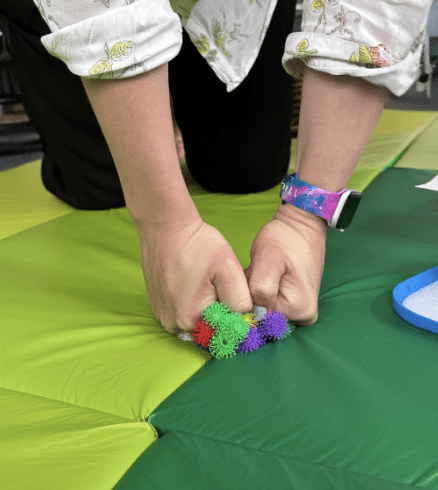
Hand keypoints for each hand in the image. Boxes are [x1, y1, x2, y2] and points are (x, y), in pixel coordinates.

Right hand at [139, 218, 252, 333]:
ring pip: (195, 320)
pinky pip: (180, 311)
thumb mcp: (229, 270)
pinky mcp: (157, 305)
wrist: (166, 227)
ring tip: (205, 280)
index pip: (223, 332)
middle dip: (219, 310)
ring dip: (205, 306)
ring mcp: (162, 315)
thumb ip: (242, 300)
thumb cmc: (198, 245)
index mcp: (191, 319)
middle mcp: (173, 324)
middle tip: (219, 283)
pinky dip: (190, 301)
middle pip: (208, 328)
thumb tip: (247, 318)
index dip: (234, 316)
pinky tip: (193, 281)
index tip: (234, 293)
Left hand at [244, 204, 327, 325]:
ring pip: (263, 309)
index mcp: (298, 309)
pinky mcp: (295, 305)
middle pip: (262, 315)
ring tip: (261, 271)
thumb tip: (253, 313)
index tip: (252, 277)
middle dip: (251, 295)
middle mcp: (303, 317)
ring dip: (255, 292)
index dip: (247, 299)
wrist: (300, 227)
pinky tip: (263, 276)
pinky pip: (269, 304)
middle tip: (256, 271)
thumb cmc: (284, 239)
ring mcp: (300, 312)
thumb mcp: (268, 259)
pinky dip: (261, 292)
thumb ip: (260, 288)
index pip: (259, 317)